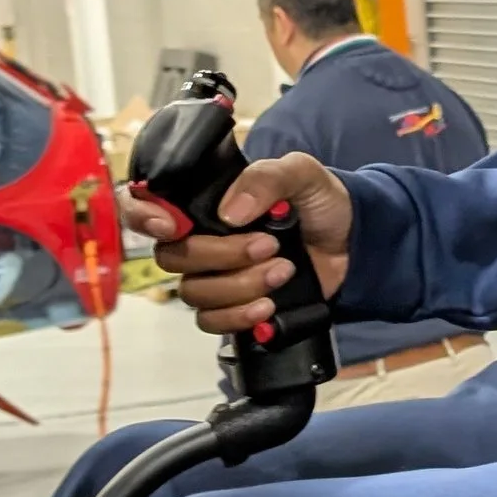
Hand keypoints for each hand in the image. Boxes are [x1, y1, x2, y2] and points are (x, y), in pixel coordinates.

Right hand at [131, 149, 352, 336]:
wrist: (354, 244)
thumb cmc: (321, 201)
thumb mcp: (302, 174)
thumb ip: (266, 178)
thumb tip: (230, 212)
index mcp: (204, 201)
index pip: (144, 206)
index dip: (142, 216)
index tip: (169, 226)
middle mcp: (200, 238)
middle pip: (173, 257)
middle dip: (222, 255)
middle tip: (269, 245)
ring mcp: (215, 276)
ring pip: (194, 293)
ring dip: (240, 286)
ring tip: (284, 270)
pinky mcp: (232, 307)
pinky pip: (211, 322)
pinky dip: (238, 317)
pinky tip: (268, 306)